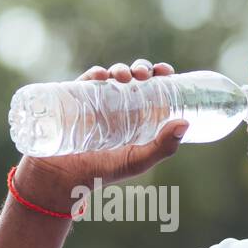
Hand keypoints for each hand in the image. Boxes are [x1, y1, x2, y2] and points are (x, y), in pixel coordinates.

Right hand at [13, 59, 187, 214]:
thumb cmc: (101, 171)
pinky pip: (85, 81)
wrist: (63, 179)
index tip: (167, 72)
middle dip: (141, 69)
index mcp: (136, 115)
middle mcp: (117, 104)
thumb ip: (162, 147)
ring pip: (112, 75)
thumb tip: (184, 122)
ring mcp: (96, 101)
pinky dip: (94, 74)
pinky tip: (102, 75)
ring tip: (124, 76)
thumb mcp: (136, 161)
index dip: (160, 75)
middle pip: (133, 77)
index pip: (152, 88)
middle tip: (144, 75)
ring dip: (121, 69)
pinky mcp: (74, 101)